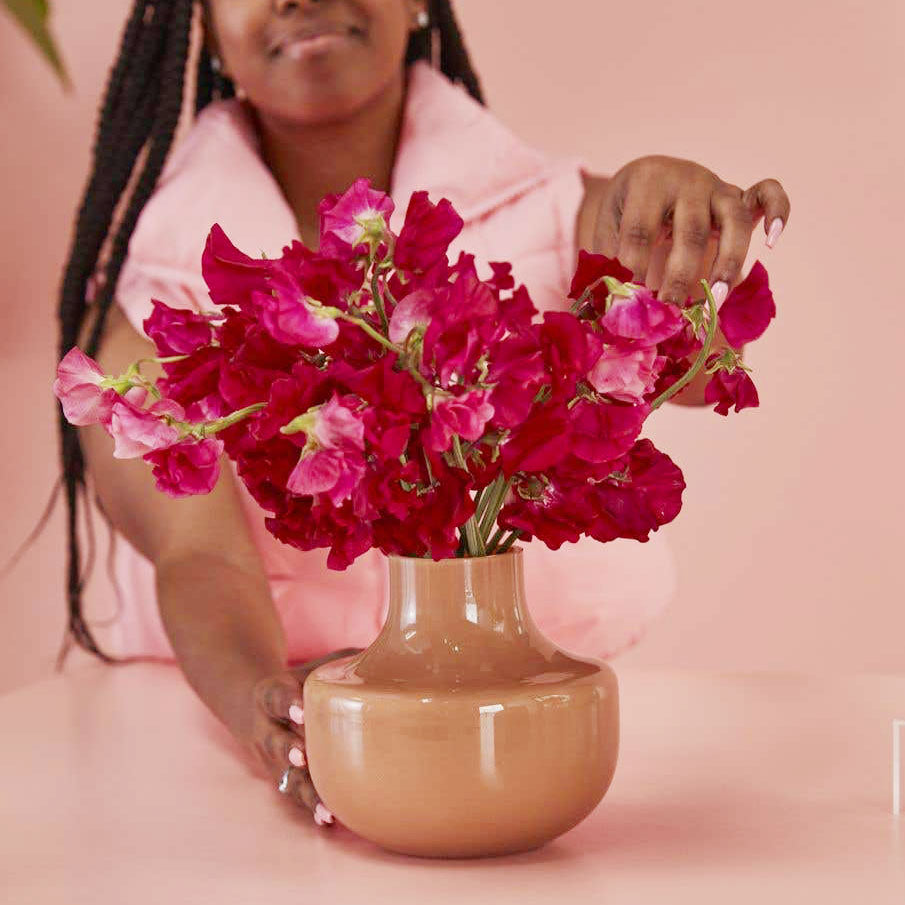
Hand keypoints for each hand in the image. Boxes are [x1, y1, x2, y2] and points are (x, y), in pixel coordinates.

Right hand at [247, 647, 363, 825]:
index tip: (300, 709)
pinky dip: (310, 806)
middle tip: (305, 757)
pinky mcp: (282, 777)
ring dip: (305, 790)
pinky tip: (329, 818)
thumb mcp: (315, 667)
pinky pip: (294, 795)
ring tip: (326, 806)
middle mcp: (267, 728)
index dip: (286, 702)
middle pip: (274, 741)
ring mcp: (272, 758)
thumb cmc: (302, 682)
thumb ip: (350, 661)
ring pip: (284, 777)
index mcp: (272, 693)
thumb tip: (399, 649)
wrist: (254, 706)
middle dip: (288, 749)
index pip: (276, 696)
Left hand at [582, 155, 790, 304]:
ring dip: (727, 263)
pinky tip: (772, 242)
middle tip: (671, 313)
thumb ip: (609, 263)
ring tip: (714, 300)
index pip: (640, 231)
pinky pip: (768, 193)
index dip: (634, 269)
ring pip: (734, 221)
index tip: (631, 305)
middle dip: (680, 277)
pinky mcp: (738, 193)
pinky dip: (778, 211)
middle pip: (690, 231)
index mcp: (645, 182)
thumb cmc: (623, 214)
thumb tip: (606, 312)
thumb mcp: (608, 230)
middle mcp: (686, 179)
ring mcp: (716, 184)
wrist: (645, 177)